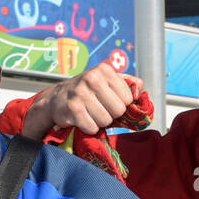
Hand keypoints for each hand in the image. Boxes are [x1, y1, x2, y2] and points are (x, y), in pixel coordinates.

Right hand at [22, 62, 139, 137]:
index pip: (128, 98)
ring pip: (106, 121)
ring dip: (99, 122)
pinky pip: (92, 128)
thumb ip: (128, 83)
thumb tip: (141, 91)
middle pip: (118, 111)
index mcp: (105, 70)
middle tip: (100, 109)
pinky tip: (82, 119)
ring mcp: (81, 93)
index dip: (121, 104)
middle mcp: (92, 78)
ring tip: (90, 113)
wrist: (57, 98)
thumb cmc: (87, 90)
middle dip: (111, 114)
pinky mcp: (73, 109)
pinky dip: (89, 128)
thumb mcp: (107, 80)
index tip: (110, 101)